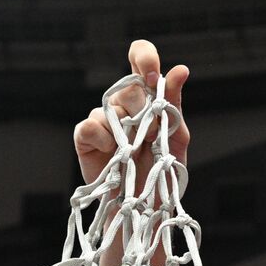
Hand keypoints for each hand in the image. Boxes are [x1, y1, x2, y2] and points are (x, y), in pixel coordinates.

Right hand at [73, 39, 189, 185]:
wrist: (146, 208)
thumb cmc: (161, 172)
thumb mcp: (176, 138)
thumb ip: (174, 104)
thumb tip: (180, 69)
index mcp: (147, 98)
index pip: (140, 58)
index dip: (144, 57)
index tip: (151, 75)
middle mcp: (123, 104)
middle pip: (128, 87)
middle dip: (144, 111)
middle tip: (151, 136)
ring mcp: (103, 120)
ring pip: (109, 107)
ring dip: (126, 131)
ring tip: (133, 152)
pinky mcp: (85, 137)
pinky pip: (90, 126)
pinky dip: (103, 139)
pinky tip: (112, 154)